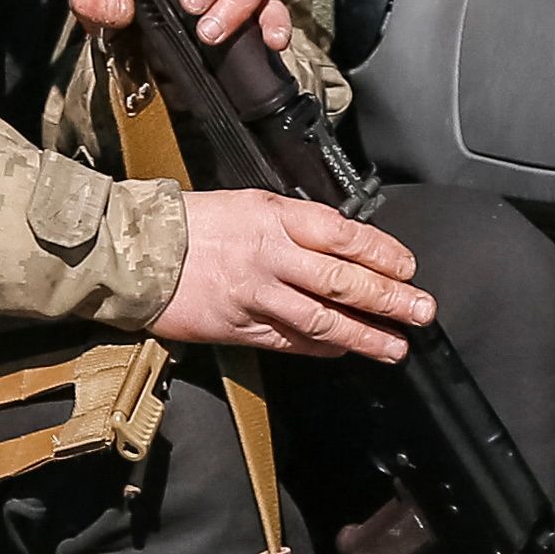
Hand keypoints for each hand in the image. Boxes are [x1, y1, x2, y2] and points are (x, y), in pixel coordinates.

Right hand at [155, 187, 433, 361]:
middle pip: (342, 282)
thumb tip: (340, 245)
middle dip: (389, 300)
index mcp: (275, 218)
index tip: (408, 269)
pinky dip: (320, 347)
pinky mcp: (238, 328)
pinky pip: (289, 341)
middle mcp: (271, 257)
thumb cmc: (190, 224)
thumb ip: (293, 224)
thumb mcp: (248, 203)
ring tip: (395, 347)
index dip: (383, 254)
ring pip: (321, 319)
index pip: (344, 236)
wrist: (133, 252)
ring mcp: (255, 296)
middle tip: (421, 312)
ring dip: (364, 335)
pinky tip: (342, 350)